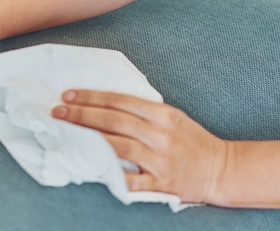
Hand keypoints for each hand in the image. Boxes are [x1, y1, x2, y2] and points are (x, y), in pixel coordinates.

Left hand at [52, 89, 229, 204]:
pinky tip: (92, 170)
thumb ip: (144, 111)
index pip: (120, 101)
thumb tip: (107, 104)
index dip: (92, 96)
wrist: (221, 169)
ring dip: (90, 139)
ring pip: (119, 146)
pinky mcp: (163, 184)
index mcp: (162, 114)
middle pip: (114, 121)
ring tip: (67, 134)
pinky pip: (134, 181)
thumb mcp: (173, 117)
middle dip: (83, 114)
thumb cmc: (193, 141)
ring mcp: (161, 160)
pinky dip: (114, 176)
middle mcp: (160, 135)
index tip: (69, 94)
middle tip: (58, 111)